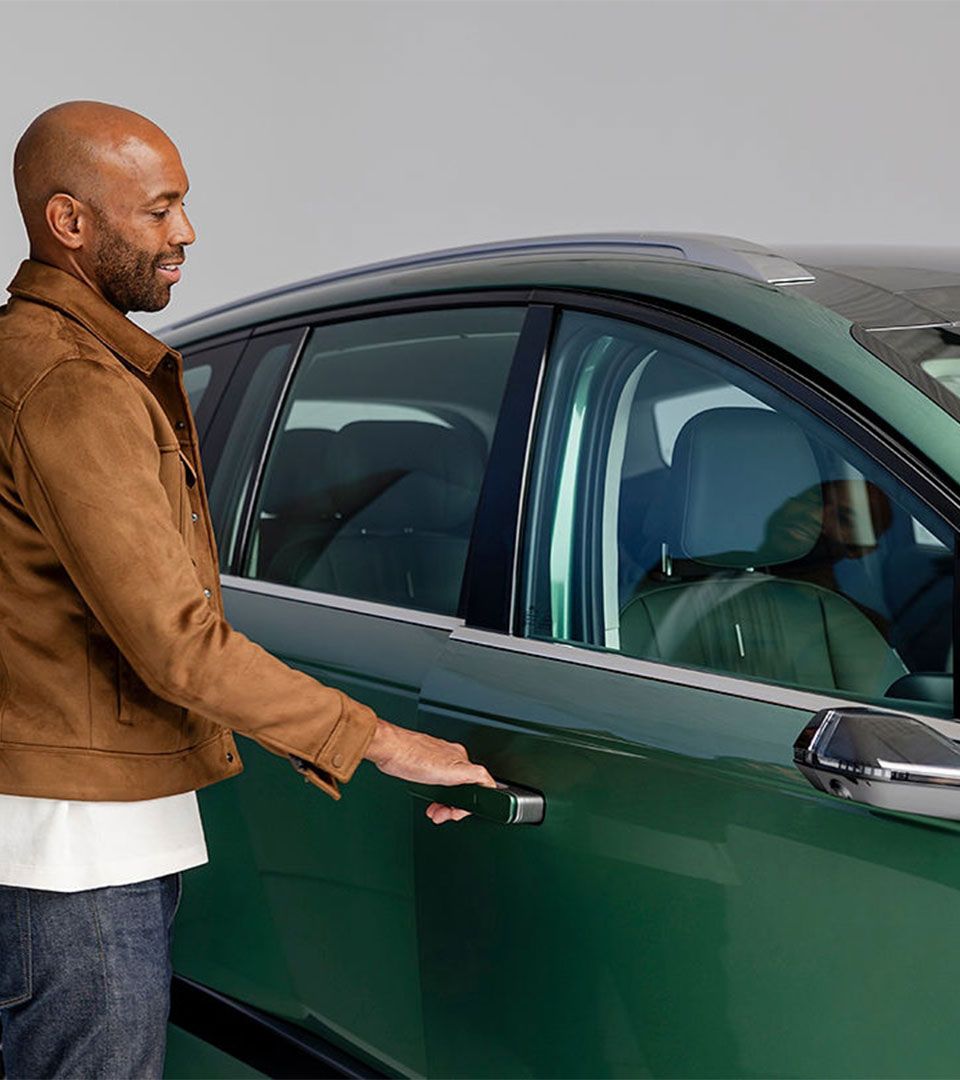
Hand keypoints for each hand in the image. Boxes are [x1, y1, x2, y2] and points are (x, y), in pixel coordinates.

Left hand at [364, 718, 495, 824]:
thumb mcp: (449, 771)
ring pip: (449, 787)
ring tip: (434, 812)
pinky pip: (437, 783)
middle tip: (442, 815)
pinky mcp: (424, 763)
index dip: (469, 804)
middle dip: (454, 806)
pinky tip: (427, 800)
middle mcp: (452, 758)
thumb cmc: (410, 757)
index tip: (456, 813)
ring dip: (443, 803)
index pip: (479, 784)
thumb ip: (474, 775)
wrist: (386, 749)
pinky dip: (434, 795)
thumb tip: (490, 783)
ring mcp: (438, 760)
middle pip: (464, 788)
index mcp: (461, 759)